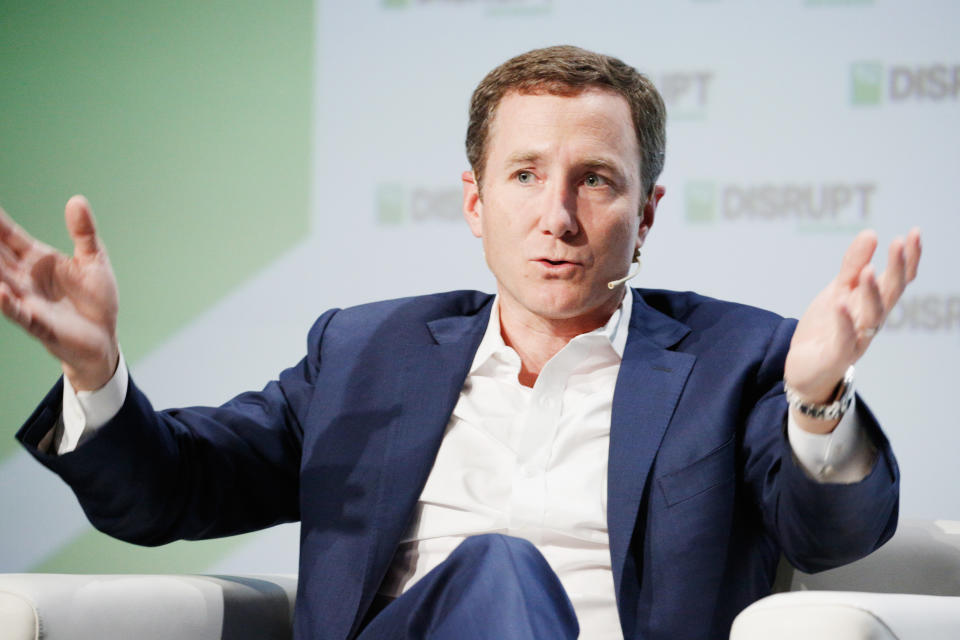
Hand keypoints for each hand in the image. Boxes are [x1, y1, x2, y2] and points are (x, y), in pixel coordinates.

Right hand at [0, 195, 119, 390]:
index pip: (8, 236)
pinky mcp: (37, 323)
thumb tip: (77, 199)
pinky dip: (8, 304)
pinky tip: (0, 292)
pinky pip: (19, 313)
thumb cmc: (96, 299)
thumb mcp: (94, 260)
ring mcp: (28, 300)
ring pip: (0, 282)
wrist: (104, 337)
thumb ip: (84, 232)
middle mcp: (24, 278)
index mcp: (37, 259)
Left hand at [784, 228, 920, 432]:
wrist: (805, 369)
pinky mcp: (838, 356)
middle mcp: (871, 322)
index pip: (898, 280)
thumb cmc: (827, 328)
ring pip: (873, 316)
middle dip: (897, 269)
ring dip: (873, 293)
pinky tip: (840, 304)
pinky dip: (844, 322)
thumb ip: (853, 266)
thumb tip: (871, 233)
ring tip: (869, 271)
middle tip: (899, 242)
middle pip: (891, 294)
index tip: (914, 233)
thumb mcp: (838, 291)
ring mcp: (857, 339)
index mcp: (873, 304)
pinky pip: (845, 339)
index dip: (908, 258)